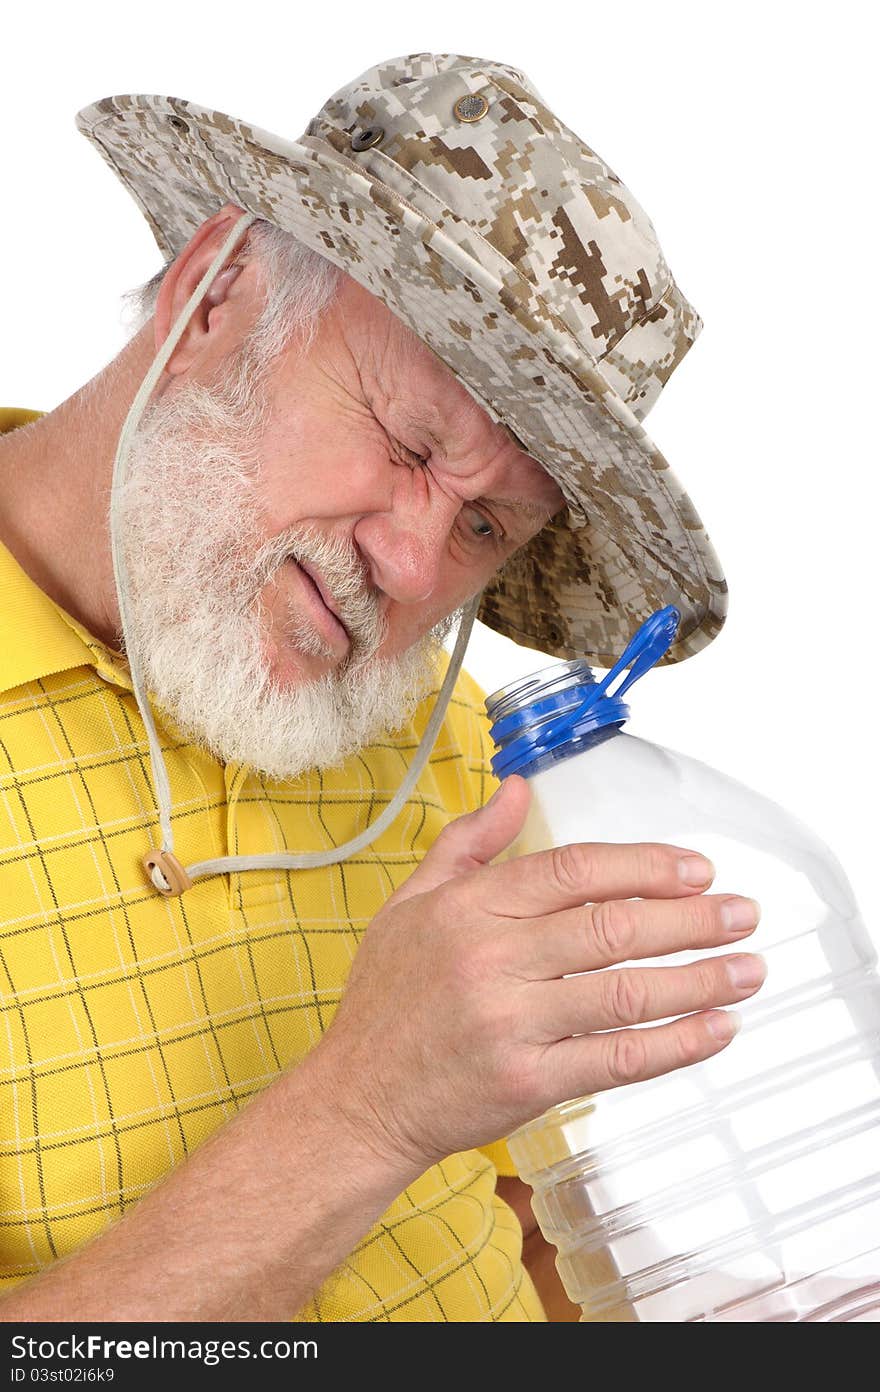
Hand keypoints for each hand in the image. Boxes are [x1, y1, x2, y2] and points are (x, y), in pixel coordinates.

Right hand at [317, 775, 764, 1176]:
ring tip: (748, 969)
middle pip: (611, 925)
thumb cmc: (387, 1002)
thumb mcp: (409, 904)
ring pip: (625, 991)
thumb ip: (466, 843)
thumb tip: (515, 789)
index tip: (696, 868)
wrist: (359, 1099)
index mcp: (468, 908)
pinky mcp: (528, 1082)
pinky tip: (715, 1029)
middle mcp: (491, 959)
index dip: (644, 865)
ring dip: (699, 979)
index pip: (573, 870)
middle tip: (742, 913)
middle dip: (691, 918)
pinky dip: (675, 1044)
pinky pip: (617, 1059)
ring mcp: (511, 1022)